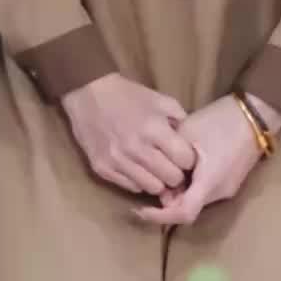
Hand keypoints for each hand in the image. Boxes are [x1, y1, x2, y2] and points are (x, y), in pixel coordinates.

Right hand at [62, 72, 196, 197]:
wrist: (88, 92)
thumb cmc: (127, 95)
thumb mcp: (160, 100)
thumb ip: (180, 120)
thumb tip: (192, 144)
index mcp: (154, 129)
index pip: (186, 160)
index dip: (188, 159)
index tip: (182, 155)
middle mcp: (137, 149)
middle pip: (172, 179)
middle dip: (175, 172)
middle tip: (170, 164)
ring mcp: (118, 161)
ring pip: (153, 188)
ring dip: (157, 180)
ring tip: (153, 168)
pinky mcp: (103, 169)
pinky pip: (131, 188)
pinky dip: (137, 180)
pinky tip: (135, 167)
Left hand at [132, 94, 280, 228]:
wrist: (255, 114)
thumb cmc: (219, 121)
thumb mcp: (186, 134)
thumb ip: (169, 158)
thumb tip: (161, 179)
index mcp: (209, 182)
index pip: (183, 214)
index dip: (159, 216)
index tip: (140, 209)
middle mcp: (220, 192)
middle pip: (188, 209)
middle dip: (167, 202)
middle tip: (149, 186)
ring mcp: (228, 188)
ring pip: (196, 200)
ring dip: (179, 193)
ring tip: (162, 174)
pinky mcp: (231, 180)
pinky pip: (205, 191)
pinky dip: (190, 187)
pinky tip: (180, 170)